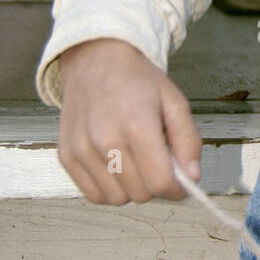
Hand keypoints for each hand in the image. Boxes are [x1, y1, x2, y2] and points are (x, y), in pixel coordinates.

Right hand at [57, 38, 201, 204]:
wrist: (96, 61)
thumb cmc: (139, 81)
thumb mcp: (175, 102)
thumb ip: (188, 141)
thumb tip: (193, 177)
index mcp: (137, 125)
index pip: (160, 182)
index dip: (177, 187)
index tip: (180, 179)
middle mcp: (105, 140)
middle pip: (140, 194)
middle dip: (155, 184)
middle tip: (155, 160)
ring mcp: (82, 150)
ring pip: (116, 199)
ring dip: (131, 188)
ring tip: (133, 159)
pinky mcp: (66, 156)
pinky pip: (93, 195)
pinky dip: (109, 188)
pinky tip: (115, 165)